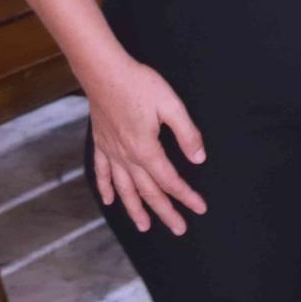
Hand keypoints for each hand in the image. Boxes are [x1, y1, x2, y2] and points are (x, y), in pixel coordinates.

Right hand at [85, 56, 208, 235]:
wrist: (104, 72)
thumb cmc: (140, 85)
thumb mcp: (172, 105)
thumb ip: (187, 134)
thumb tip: (199, 158)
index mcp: (146, 149)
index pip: (170, 180)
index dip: (186, 196)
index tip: (199, 208)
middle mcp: (127, 157)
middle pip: (148, 192)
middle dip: (165, 212)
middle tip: (179, 229)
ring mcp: (111, 151)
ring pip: (124, 189)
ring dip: (135, 209)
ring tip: (144, 226)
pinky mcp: (101, 143)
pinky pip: (102, 172)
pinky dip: (106, 188)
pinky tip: (109, 200)